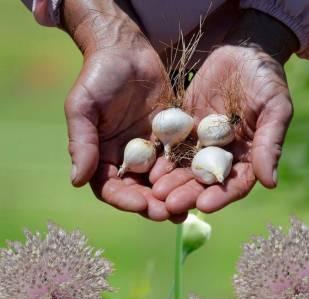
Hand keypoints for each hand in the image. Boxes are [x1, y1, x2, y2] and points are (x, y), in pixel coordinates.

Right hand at [63, 0, 181, 221]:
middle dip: (155, 204)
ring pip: (165, 180)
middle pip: (141, 190)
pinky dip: (192, 172)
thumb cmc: (97, 76)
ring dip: (176, 195)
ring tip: (191, 207)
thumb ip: (82, 142)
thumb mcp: (83, 107)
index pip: (112, 188)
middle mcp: (128, 159)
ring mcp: (153, 151)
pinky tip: (205, 182)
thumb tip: (77, 181)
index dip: (125, 199)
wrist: (126, 50)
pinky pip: (183, 160)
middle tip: (170, 213)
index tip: (141, 205)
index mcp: (102, 157)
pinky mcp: (174, 139)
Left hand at [153, 10, 297, 214]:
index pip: (236, 183)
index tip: (205, 205)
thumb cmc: (267, 79)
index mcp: (251, 156)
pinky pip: (170, 145)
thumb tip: (270, 183)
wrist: (244, 48)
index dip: (221, 195)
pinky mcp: (185, 127)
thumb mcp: (275, 108)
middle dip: (188, 193)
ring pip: (185, 168)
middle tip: (169, 204)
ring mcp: (203, 142)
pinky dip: (159, 157)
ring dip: (170, 181)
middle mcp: (226, 155)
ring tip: (154, 191)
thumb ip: (270, 143)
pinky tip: (145, 166)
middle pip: (206, 181)